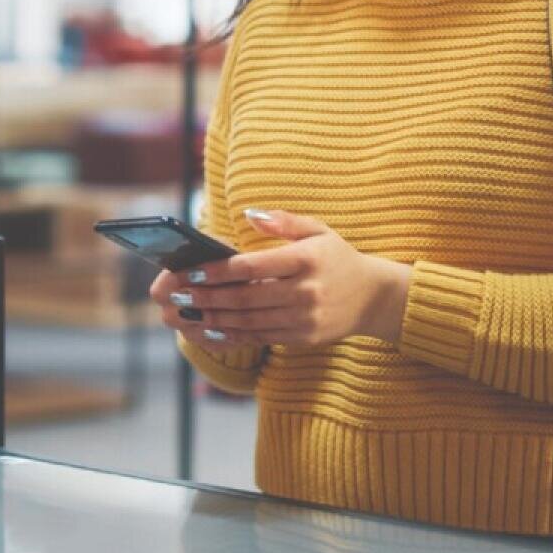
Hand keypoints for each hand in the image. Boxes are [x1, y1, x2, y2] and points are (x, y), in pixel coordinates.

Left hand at [149, 209, 412, 348]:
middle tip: (178, 295)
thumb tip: (249, 215)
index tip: (192, 272)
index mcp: (307, 260)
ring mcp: (306, 318)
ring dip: (214, 318)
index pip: (255, 266)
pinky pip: (261, 337)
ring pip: (250, 321)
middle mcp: (307, 291)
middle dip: (208, 298)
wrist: (374, 298)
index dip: (220, 271)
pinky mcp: (304, 337)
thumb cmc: (337, 258)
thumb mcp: (318, 230)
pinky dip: (233, 335)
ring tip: (186, 313)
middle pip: (247, 297)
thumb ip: (284, 221)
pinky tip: (210, 330)